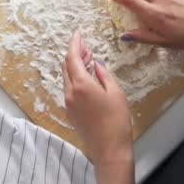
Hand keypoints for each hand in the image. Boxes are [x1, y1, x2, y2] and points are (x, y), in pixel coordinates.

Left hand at [62, 31, 132, 164]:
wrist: (109, 149)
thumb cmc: (117, 121)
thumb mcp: (116, 93)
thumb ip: (103, 74)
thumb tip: (95, 64)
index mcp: (81, 85)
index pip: (72, 57)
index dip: (74, 43)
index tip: (77, 34)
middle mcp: (70, 92)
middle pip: (66, 66)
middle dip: (74, 54)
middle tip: (86, 47)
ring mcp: (68, 103)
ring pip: (67, 77)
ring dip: (75, 66)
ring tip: (87, 60)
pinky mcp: (70, 111)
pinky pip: (69, 89)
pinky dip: (75, 79)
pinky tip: (86, 78)